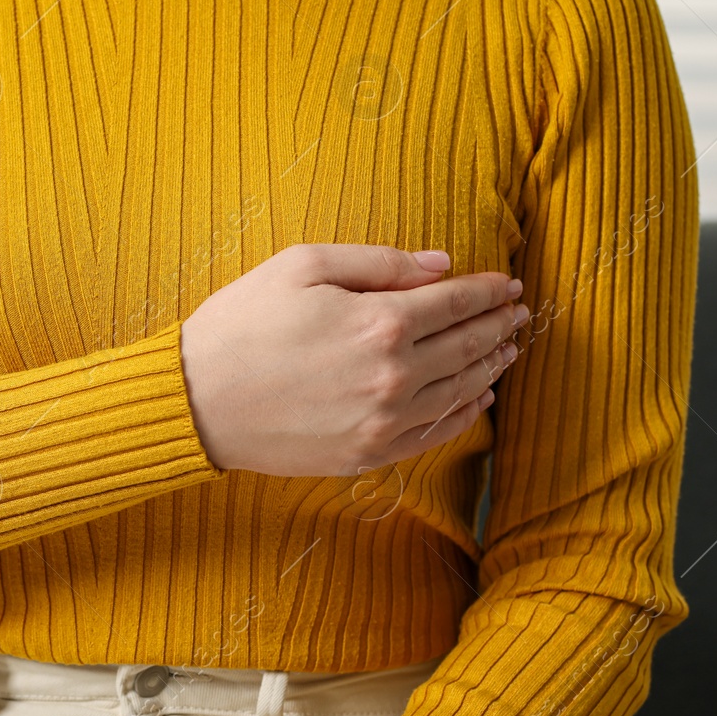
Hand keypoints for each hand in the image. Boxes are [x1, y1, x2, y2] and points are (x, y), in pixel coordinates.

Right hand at [179, 244, 526, 477]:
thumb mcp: (303, 264)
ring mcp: (384, 421)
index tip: (508, 283)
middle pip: (467, 346)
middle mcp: (394, 376)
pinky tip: (478, 397)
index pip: (456, 303)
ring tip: (507, 349)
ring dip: (490, 366)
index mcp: (380, 322)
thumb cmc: (243, 323)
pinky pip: (435, 434)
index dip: (488, 291)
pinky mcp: (368, 453)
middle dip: (499, 326)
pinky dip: (465, 414)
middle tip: (519, 312)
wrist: (197, 399)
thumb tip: (441, 265)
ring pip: (460, 391)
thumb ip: (379, 262)